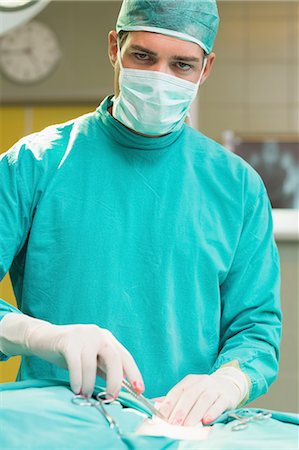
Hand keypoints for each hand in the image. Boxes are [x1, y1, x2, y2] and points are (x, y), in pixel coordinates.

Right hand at [0, 313, 143, 397]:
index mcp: (107, 338)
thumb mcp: (90, 360)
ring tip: (85, 395)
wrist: (43, 338)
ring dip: (89, 384)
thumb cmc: (69, 352)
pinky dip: (77, 379)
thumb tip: (120, 387)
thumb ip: (104, 370)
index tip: (140, 390)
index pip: (125, 356)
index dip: (133, 373)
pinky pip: (76, 363)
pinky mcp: (68, 340)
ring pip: (92, 364)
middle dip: (115, 381)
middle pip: (114, 358)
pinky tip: (76, 388)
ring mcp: (83, 335)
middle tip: (111, 397)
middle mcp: (98, 334)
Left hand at [158, 369, 247, 425]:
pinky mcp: (226, 397)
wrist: (229, 385)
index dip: (169, 403)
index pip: (177, 391)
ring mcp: (215, 388)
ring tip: (187, 425)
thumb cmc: (205, 391)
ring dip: (194, 413)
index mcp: (190, 380)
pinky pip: (219, 404)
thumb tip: (154, 403)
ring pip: (204, 399)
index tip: (162, 416)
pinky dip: (212, 412)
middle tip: (173, 423)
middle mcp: (202, 382)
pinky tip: (206, 420)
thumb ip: (174, 398)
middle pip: (189, 395)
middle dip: (180, 410)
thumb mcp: (190, 391)